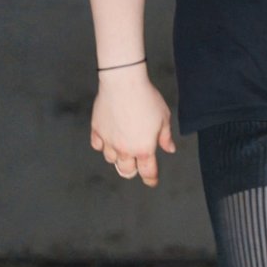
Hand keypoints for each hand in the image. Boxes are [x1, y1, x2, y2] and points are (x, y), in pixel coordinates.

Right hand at [89, 67, 175, 186]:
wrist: (123, 84)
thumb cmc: (146, 99)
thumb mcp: (164, 118)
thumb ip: (165, 137)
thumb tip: (169, 149)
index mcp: (144, 148)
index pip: (148, 171)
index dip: (151, 179)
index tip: (152, 181)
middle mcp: (124, 148)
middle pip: (126, 170)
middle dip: (132, 172)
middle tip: (136, 168)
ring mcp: (108, 140)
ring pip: (110, 159)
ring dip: (117, 158)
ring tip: (122, 152)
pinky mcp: (97, 130)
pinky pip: (97, 145)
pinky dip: (102, 146)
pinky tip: (107, 141)